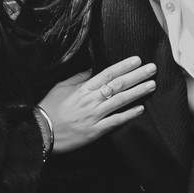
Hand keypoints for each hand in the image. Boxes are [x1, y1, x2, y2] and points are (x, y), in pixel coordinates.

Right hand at [39, 57, 156, 153]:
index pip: (108, 73)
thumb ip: (78, 77)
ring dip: (138, 92)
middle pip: (118, 85)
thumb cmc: (50, 109)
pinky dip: (128, 115)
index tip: (137, 60)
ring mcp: (94, 116)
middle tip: (152, 69)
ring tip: (151, 85)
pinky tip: (141, 109)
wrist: (41, 132)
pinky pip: (115, 122)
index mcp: (83, 89)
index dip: (124, 66)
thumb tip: (91, 68)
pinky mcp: (95, 131)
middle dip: (137, 76)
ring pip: (120, 101)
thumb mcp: (61, 87)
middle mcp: (91, 100)